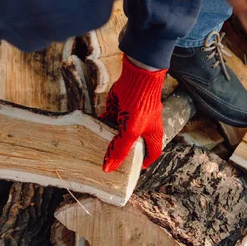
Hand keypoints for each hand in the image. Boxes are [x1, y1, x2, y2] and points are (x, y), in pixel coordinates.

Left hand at [100, 55, 166, 172]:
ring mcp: (131, 115)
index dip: (145, 161)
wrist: (138, 76)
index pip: (152, 152)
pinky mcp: (120, 106)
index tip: (135, 169)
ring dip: (110, 136)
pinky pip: (110, 118)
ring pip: (119, 130)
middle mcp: (143, 125)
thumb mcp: (131, 131)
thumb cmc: (141, 105)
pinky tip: (93, 128)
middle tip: (112, 160)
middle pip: (132, 142)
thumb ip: (120, 149)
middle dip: (123, 150)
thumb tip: (108, 168)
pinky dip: (102, 123)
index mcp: (153, 133)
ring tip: (99, 147)